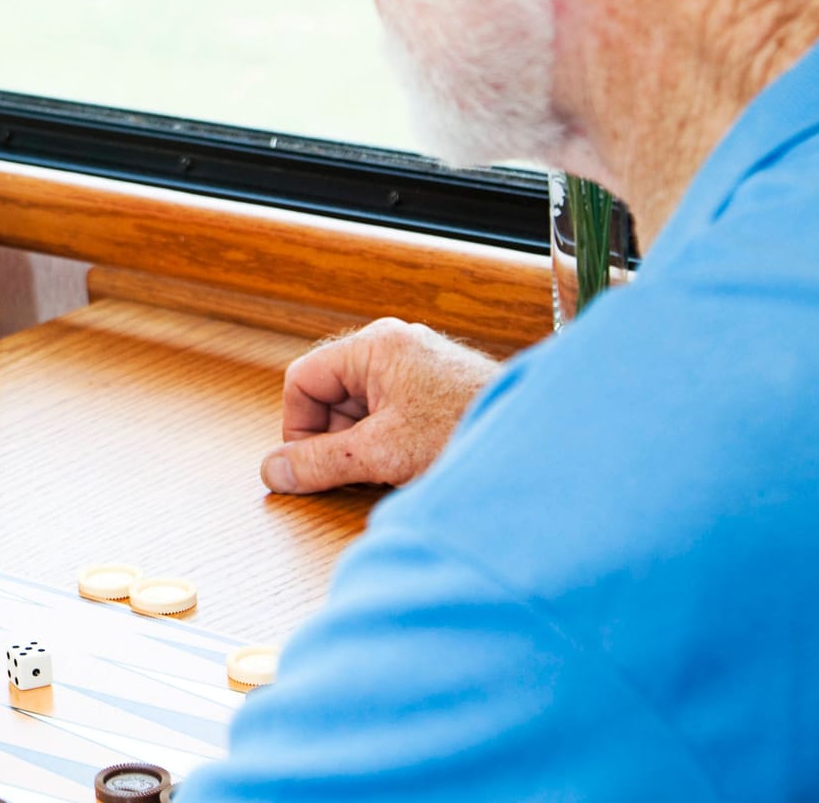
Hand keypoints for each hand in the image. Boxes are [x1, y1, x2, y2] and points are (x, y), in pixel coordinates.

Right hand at [260, 318, 499, 493]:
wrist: (546, 446)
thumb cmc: (470, 433)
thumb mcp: (380, 454)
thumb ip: (318, 463)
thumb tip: (272, 471)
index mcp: (376, 346)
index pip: (303, 379)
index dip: (296, 426)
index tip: (307, 465)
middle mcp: (396, 347)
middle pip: (332, 394)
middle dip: (335, 438)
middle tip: (353, 472)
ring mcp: (419, 368)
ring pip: (362, 408)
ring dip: (364, 444)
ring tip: (390, 471)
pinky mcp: (439, 390)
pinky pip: (392, 414)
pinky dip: (390, 443)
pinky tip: (411, 465)